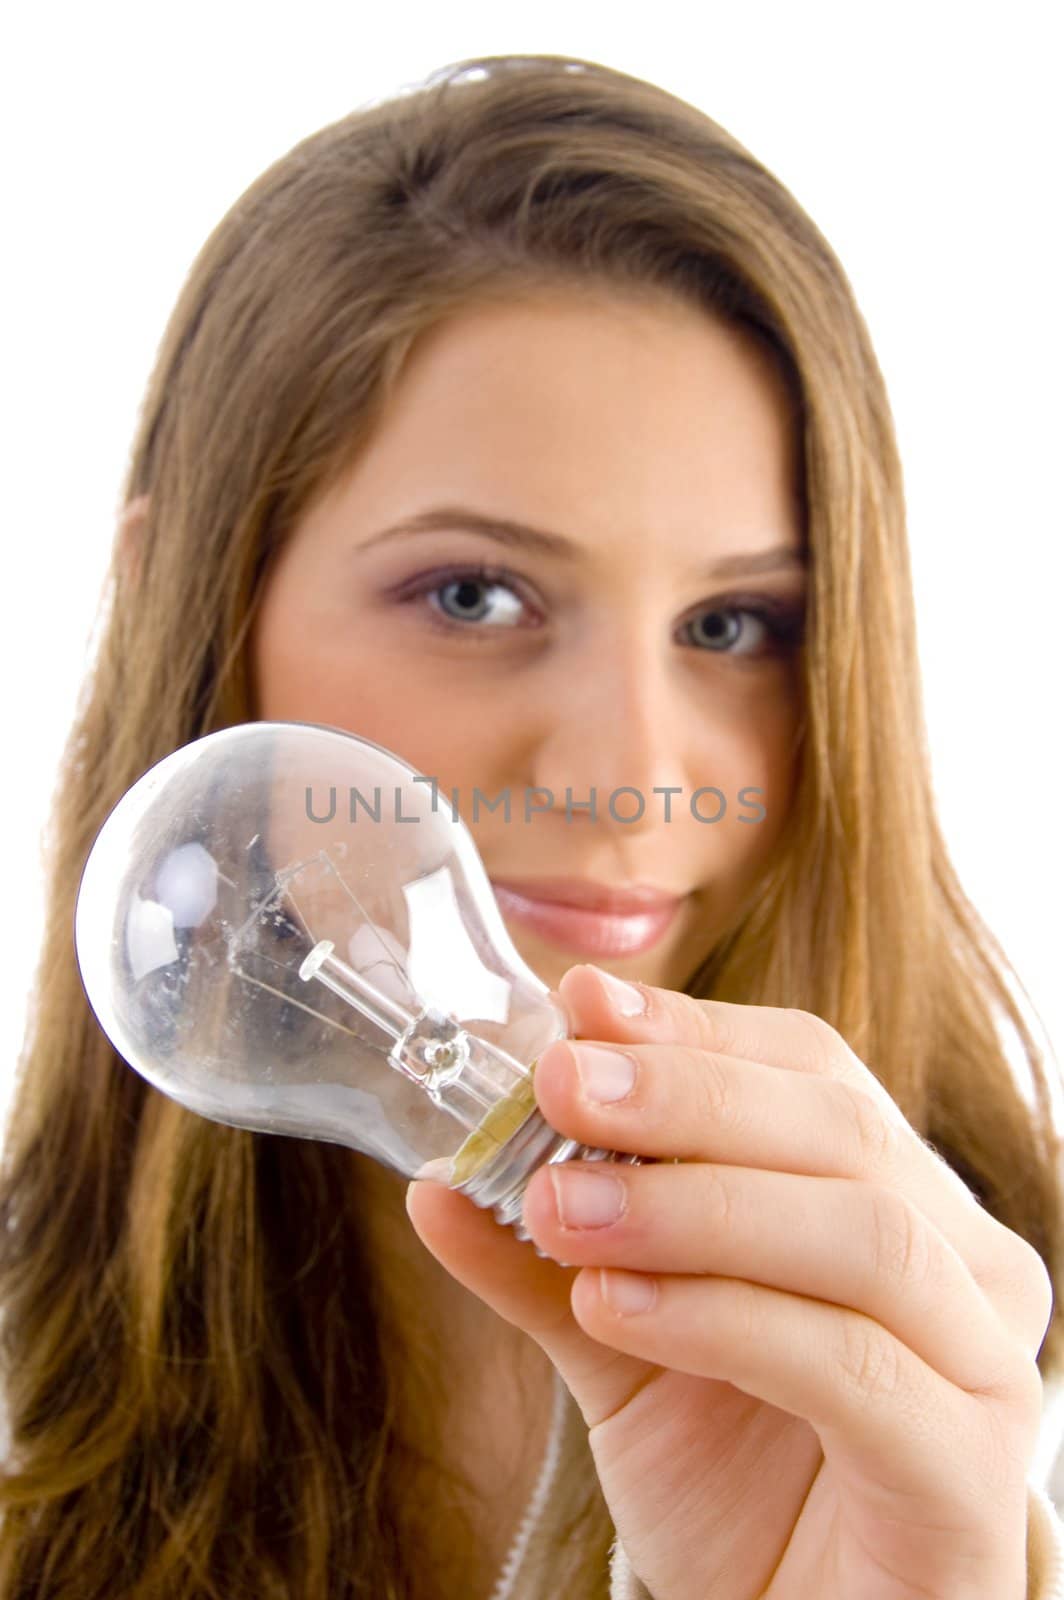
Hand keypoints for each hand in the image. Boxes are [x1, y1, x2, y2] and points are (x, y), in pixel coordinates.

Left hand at [405, 965, 1051, 1597]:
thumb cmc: (731, 1469)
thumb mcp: (619, 1339)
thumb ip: (545, 1256)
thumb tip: (439, 1178)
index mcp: (894, 1195)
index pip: (810, 1069)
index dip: (694, 1030)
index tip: (580, 1004)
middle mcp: (963, 1262)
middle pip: (838, 1128)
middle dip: (686, 1094)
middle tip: (559, 1083)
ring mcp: (983, 1366)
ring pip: (860, 1233)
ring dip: (693, 1203)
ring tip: (559, 1207)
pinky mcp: (969, 1477)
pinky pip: (854, 1367)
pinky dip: (724, 1317)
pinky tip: (614, 1305)